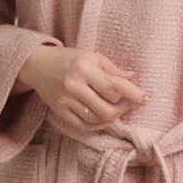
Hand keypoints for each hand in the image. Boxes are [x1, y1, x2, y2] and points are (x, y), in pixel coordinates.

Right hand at [17, 46, 147, 137]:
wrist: (38, 65)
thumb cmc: (69, 58)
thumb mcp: (92, 56)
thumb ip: (113, 69)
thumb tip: (133, 78)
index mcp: (84, 67)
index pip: (113, 87)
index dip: (133, 94)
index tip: (145, 97)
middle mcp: (74, 85)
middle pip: (107, 109)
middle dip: (123, 109)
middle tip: (130, 104)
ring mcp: (65, 100)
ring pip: (97, 120)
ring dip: (112, 117)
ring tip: (117, 109)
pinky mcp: (60, 111)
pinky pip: (84, 126)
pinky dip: (98, 125)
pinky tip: (104, 118)